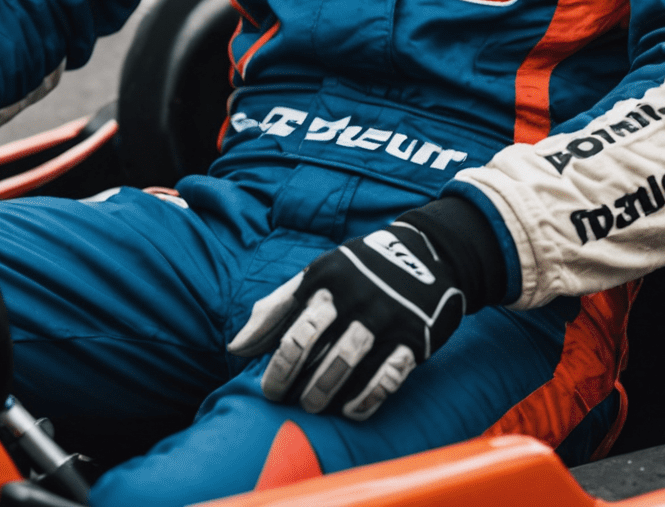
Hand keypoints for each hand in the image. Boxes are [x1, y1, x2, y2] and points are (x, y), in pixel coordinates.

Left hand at [228, 220, 465, 420]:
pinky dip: (367, 399)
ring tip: (314, 407)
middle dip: (292, 379)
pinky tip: (351, 410)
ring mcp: (384, 314)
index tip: (268, 389)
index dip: (275, 365)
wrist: (428, 253)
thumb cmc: (356, 271)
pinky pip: (387, 376)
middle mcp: (352, 293)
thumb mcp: (318, 275)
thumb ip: (277, 308)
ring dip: (325, 392)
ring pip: (345, 362)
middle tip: (285, 401)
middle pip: (311, 343)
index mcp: (324, 277)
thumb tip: (236, 349)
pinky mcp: (414, 335)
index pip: (288, 327)